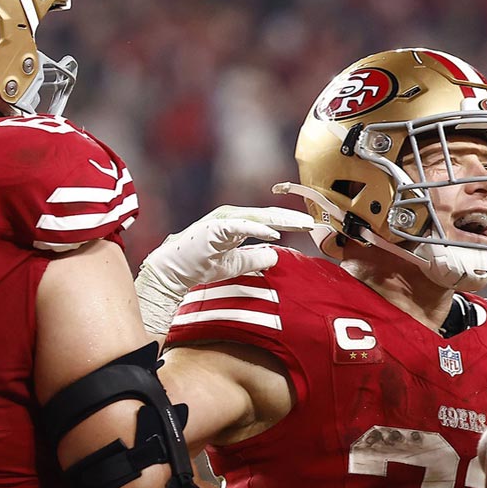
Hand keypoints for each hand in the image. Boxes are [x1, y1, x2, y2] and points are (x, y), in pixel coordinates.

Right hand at [136, 206, 316, 334]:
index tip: (309, 227)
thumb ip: (256, 259)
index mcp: (237, 224)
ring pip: (258, 218)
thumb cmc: (200, 265)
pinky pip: (241, 227)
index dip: (289, 223)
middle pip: (267, 216)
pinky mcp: (215, 228)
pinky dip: (258, 229)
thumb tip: (276, 256)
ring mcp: (223, 220)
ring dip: (280, 221)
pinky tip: (274, 233)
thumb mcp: (237, 264)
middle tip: (313, 223)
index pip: (269, 221)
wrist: (174, 271)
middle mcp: (232, 218)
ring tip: (300, 225)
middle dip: (291, 219)